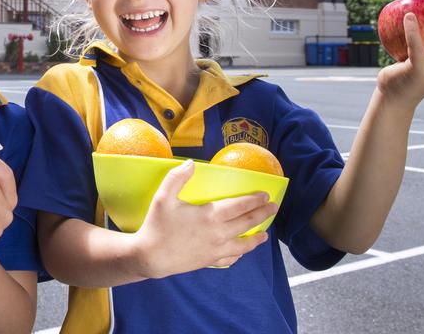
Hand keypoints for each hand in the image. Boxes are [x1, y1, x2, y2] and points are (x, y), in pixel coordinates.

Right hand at [133, 160, 276, 275]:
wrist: (150, 257)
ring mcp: (216, 249)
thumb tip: (191, 163)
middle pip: (247, 223)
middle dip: (262, 214)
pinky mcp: (210, 260)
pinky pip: (231, 257)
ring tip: (265, 234)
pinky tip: (242, 251)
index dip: (254, 200)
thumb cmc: (157, 225)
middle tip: (273, 208)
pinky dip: (240, 253)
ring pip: (244, 244)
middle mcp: (219, 233)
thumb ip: (176, 178)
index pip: (240, 206)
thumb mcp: (163, 198)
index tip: (265, 195)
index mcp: (210, 216)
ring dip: (257, 238)